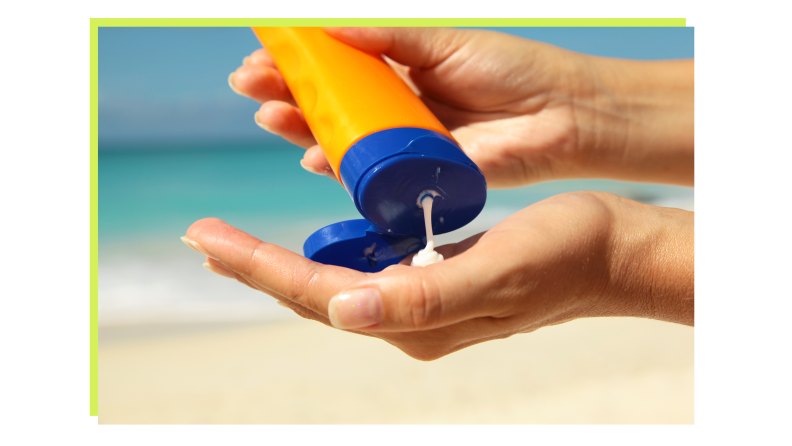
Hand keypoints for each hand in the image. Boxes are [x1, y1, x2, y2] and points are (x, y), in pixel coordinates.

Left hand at [182, 192, 693, 359]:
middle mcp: (412, 320)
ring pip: (333, 284)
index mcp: (417, 321)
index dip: (260, 267)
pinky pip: (364, 271)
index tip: (210, 239)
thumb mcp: (496, 273)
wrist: (611, 254)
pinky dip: (327, 252)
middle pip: (313, 294)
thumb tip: (344, 310)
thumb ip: (422, 299)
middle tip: (204, 237)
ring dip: (281, 261)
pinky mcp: (433, 282)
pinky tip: (310, 238)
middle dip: (254, 266)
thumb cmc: (564, 258)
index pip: (319, 295)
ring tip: (234, 242)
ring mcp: (421, 303)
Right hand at [230, 27, 693, 186]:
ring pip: (340, 138)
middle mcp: (395, 107)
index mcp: (400, 68)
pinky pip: (367, 174)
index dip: (297, 59)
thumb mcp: (441, 40)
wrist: (560, 115)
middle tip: (250, 85)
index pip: (335, 64)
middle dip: (286, 93)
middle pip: (328, 102)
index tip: (261, 51)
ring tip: (269, 115)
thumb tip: (328, 23)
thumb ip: (386, 33)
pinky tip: (312, 156)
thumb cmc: (510, 70)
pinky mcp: (415, 175)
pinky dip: (338, 167)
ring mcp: (402, 142)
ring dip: (300, 128)